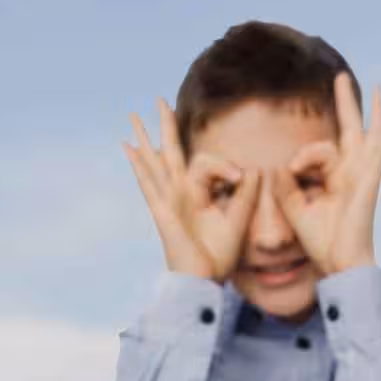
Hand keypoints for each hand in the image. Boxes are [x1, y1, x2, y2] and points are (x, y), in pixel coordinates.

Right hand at [124, 101, 261, 279]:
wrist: (205, 280)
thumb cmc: (219, 256)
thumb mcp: (239, 218)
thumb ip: (246, 194)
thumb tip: (253, 168)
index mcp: (198, 193)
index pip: (207, 162)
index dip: (224, 164)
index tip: (238, 176)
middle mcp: (180, 192)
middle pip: (172, 151)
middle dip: (166, 125)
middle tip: (159, 100)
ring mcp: (168, 200)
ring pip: (155, 161)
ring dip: (145, 137)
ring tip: (133, 115)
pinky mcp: (162, 210)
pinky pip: (148, 183)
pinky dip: (138, 164)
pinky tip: (127, 146)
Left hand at [272, 73, 380, 275]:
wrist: (338, 264)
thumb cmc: (321, 242)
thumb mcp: (294, 207)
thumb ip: (285, 185)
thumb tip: (276, 166)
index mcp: (335, 179)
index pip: (318, 151)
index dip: (301, 158)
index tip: (290, 171)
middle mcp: (351, 173)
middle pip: (350, 130)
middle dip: (345, 104)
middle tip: (340, 77)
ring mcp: (363, 176)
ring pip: (364, 136)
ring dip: (368, 110)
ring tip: (374, 87)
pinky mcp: (369, 182)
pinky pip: (377, 152)